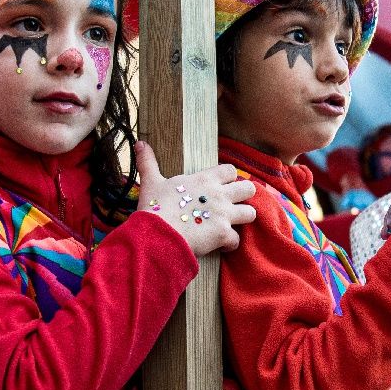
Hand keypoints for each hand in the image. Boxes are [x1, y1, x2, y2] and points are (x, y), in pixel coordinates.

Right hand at [135, 141, 257, 257]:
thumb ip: (148, 162)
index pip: (230, 170)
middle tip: (231, 205)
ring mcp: (224, 215)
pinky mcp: (223, 235)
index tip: (220, 186)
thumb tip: (139, 143)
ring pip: (250, 213)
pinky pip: (236, 240)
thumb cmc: (154, 208)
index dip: (228, 178)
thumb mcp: (151, 182)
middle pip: (248, 189)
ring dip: (241, 219)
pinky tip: (219, 245)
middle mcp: (219, 195)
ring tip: (229, 224)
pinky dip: (229, 244)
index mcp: (204, 179)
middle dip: (243, 197)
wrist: (156, 235)